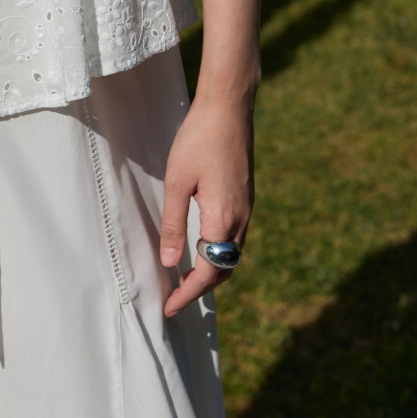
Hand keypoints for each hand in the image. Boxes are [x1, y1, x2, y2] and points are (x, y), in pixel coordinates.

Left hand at [159, 94, 253, 318]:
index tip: (169, 308)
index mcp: (223, 219)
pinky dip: (218, 254)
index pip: (209, 273)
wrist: (229, 109)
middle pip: (224, 270)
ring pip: (231, 256)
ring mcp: (247, 209)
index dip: (189, 294)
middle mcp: (240, 220)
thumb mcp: (177, 181)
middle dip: (201, 289)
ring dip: (211, 272)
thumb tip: (171, 263)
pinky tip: (201, 248)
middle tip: (174, 298)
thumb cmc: (198, 140)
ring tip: (185, 279)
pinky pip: (234, 239)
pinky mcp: (245, 198)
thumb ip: (174, 224)